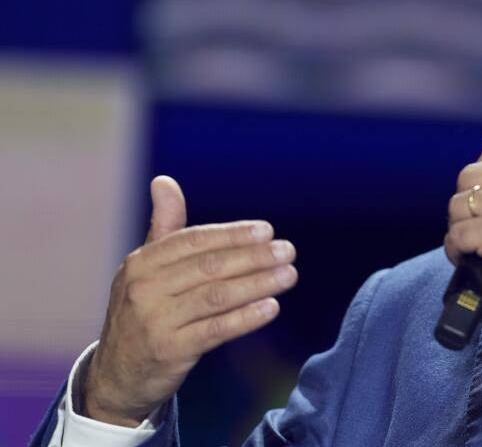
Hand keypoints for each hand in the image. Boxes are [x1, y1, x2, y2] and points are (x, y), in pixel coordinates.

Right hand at [83, 176, 297, 426]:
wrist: (117, 375)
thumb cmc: (143, 311)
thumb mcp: (146, 269)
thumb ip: (164, 227)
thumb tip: (163, 180)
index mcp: (141, 262)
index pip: (194, 241)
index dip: (232, 235)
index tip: (266, 231)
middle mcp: (144, 289)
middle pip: (209, 267)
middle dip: (254, 257)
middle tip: (288, 251)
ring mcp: (155, 321)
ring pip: (217, 296)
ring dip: (258, 283)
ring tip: (289, 275)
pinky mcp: (170, 351)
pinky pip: (216, 330)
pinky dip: (246, 317)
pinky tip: (272, 306)